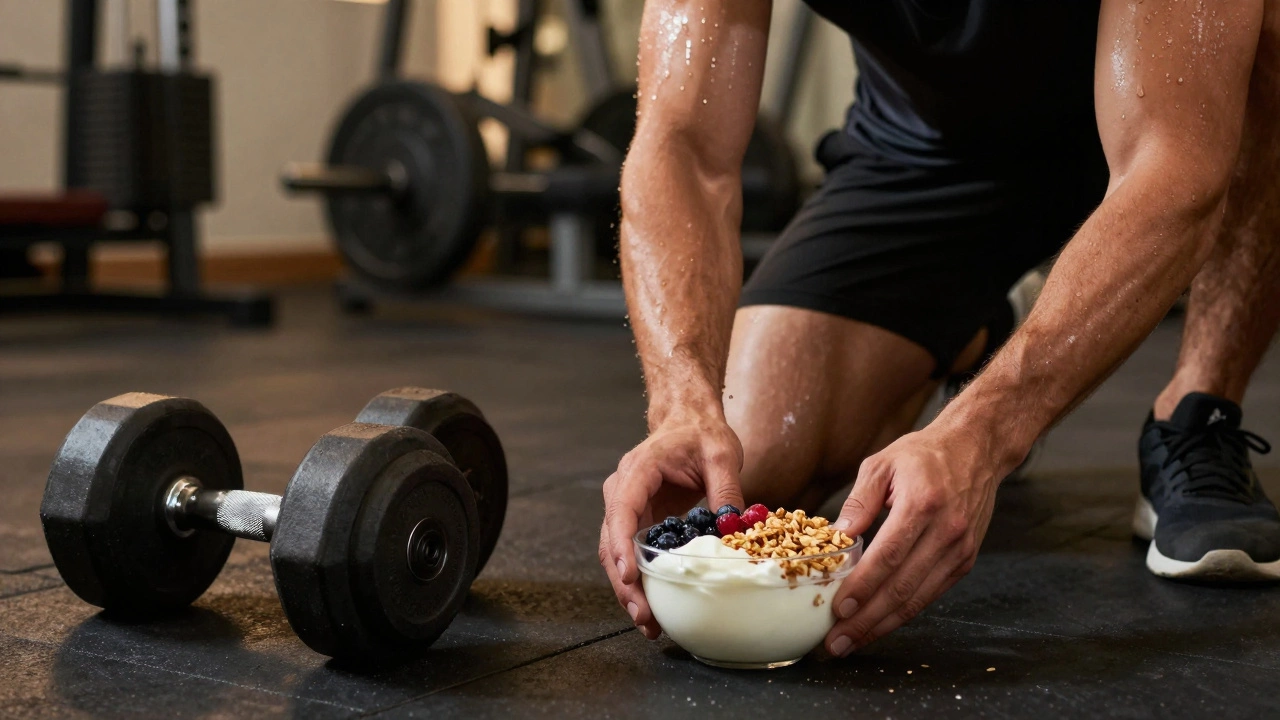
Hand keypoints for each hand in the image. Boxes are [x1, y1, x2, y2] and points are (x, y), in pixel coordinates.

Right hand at [599, 413, 744, 638]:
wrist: (688, 420)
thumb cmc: (701, 433)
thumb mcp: (721, 455)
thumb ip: (726, 491)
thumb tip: (735, 530)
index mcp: (638, 470)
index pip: (622, 510)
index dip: (622, 545)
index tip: (629, 575)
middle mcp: (622, 489)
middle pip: (611, 540)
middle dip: (624, 581)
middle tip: (644, 615)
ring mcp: (625, 505)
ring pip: (614, 552)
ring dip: (627, 588)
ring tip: (647, 623)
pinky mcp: (636, 519)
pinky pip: (628, 552)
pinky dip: (637, 579)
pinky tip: (652, 605)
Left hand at [824, 423, 1003, 656]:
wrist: (976, 449)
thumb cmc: (923, 454)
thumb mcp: (882, 464)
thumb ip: (859, 501)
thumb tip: (837, 537)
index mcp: (922, 504)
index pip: (888, 556)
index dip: (862, 587)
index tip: (837, 609)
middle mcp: (945, 531)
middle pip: (901, 587)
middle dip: (866, 621)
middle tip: (835, 643)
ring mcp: (959, 549)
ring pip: (917, 599)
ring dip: (882, 626)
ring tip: (850, 642)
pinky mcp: (965, 560)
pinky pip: (930, 594)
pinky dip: (903, 614)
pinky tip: (878, 624)